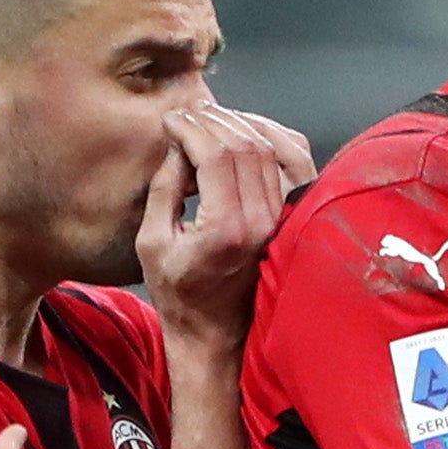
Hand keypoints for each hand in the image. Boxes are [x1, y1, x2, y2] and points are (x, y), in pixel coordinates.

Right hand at [139, 104, 315, 359]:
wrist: (215, 332)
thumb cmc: (179, 295)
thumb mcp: (152, 241)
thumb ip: (165, 186)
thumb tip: (178, 142)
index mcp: (227, 230)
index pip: (216, 155)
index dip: (191, 128)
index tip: (171, 120)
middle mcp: (263, 223)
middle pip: (246, 145)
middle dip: (213, 121)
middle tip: (188, 116)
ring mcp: (282, 220)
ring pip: (272, 147)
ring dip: (240, 124)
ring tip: (210, 119)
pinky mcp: (290, 218)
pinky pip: (295, 160)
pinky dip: (272, 135)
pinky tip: (245, 130)